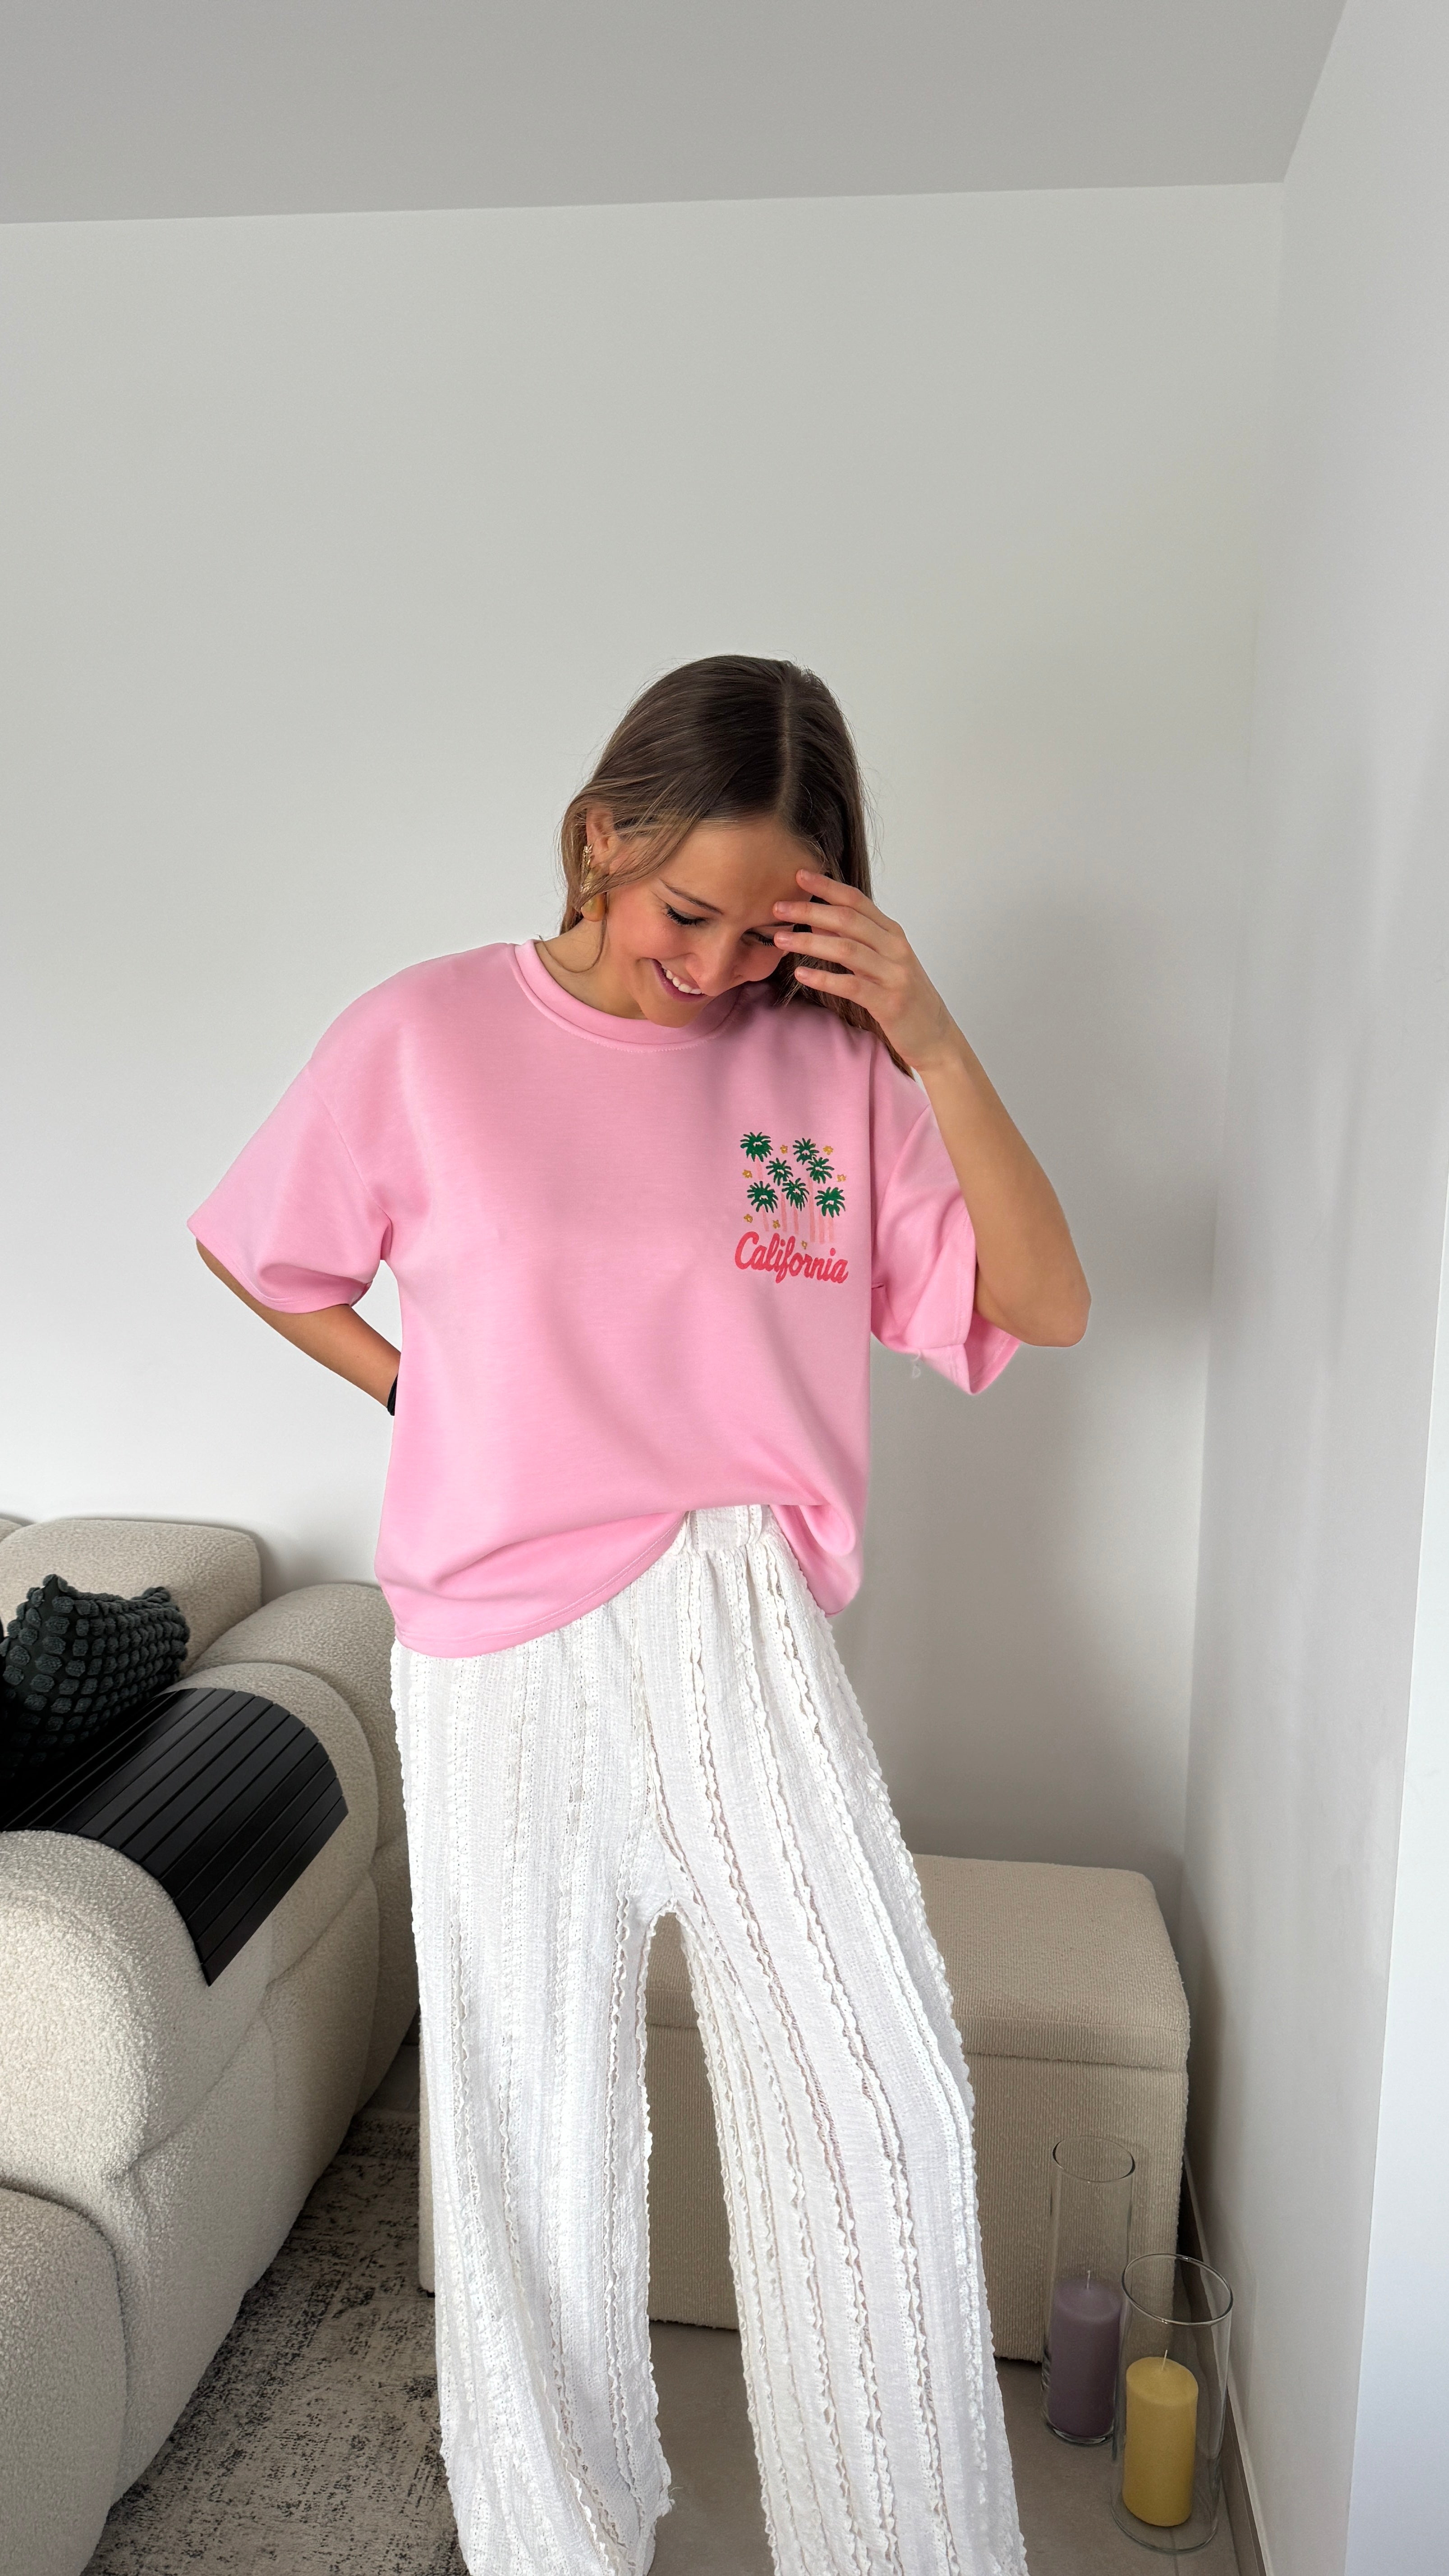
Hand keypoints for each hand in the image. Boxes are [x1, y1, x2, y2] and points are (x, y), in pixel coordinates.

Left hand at [773, 871, 958, 1071]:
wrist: (935, 1035)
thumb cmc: (903, 996)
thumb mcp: (880, 962)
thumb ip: (852, 939)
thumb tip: (814, 919)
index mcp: (892, 933)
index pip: (857, 900)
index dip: (827, 886)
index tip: (799, 874)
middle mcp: (895, 948)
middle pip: (848, 919)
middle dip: (809, 910)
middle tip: (777, 907)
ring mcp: (894, 974)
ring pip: (847, 949)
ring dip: (809, 942)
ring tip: (780, 940)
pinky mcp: (889, 1002)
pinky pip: (852, 985)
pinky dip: (824, 978)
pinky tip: (801, 974)